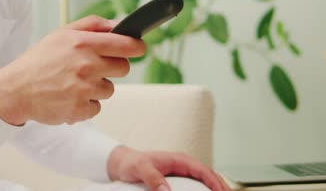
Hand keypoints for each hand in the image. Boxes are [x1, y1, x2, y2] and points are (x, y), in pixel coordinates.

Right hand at [0, 16, 144, 124]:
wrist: (15, 90)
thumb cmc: (39, 60)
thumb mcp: (61, 34)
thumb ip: (93, 25)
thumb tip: (119, 24)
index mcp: (83, 43)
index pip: (127, 45)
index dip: (136, 47)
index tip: (137, 48)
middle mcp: (86, 65)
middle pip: (124, 68)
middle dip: (113, 67)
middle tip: (93, 67)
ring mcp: (84, 89)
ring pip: (110, 89)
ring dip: (97, 87)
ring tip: (73, 83)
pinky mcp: (81, 109)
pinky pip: (97, 106)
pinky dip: (86, 104)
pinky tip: (69, 97)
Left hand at [107, 146, 230, 190]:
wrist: (123, 162)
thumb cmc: (132, 163)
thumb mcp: (141, 169)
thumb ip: (153, 178)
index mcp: (179, 159)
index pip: (203, 170)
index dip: (215, 182)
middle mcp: (183, 165)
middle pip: (209, 176)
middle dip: (222, 187)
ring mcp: (182, 172)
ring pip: (205, 181)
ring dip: (216, 189)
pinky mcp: (179, 180)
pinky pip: (197, 185)